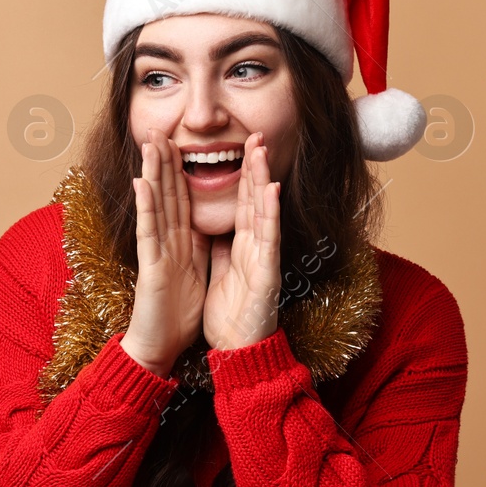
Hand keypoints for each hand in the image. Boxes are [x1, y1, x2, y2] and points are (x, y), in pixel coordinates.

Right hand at [121, 128, 210, 376]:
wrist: (158, 348)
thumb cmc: (174, 317)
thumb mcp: (194, 275)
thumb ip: (198, 249)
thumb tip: (207, 227)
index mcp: (179, 245)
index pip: (181, 201)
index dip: (180, 172)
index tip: (180, 144)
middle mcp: (165, 243)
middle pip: (166, 195)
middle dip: (164, 163)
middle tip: (159, 130)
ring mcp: (156, 252)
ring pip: (156, 205)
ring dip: (152, 173)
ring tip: (150, 144)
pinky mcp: (151, 267)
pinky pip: (149, 232)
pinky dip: (146, 207)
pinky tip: (141, 184)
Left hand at [204, 133, 281, 350]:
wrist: (237, 352)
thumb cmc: (231, 316)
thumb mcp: (221, 274)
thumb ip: (221, 249)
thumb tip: (215, 227)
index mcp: (242, 248)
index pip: (241, 205)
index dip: (240, 177)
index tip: (237, 147)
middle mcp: (256, 248)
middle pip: (255, 201)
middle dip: (254, 167)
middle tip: (255, 135)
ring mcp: (263, 258)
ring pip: (263, 211)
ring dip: (263, 179)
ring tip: (262, 149)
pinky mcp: (265, 274)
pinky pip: (267, 239)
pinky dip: (269, 213)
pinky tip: (271, 189)